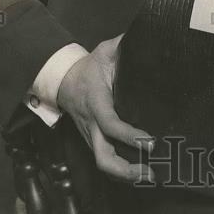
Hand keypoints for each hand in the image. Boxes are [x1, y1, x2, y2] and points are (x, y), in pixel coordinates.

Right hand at [57, 34, 153, 181]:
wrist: (62, 81)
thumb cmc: (88, 67)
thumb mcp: (104, 52)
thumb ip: (123, 45)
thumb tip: (145, 36)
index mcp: (96, 103)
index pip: (111, 125)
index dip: (130, 137)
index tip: (151, 142)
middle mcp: (91, 125)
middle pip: (103, 158)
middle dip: (125, 171)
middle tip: (150, 173)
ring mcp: (90, 136)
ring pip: (103, 164)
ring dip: (125, 175)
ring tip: (149, 177)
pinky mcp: (92, 141)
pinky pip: (105, 160)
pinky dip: (121, 171)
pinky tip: (140, 172)